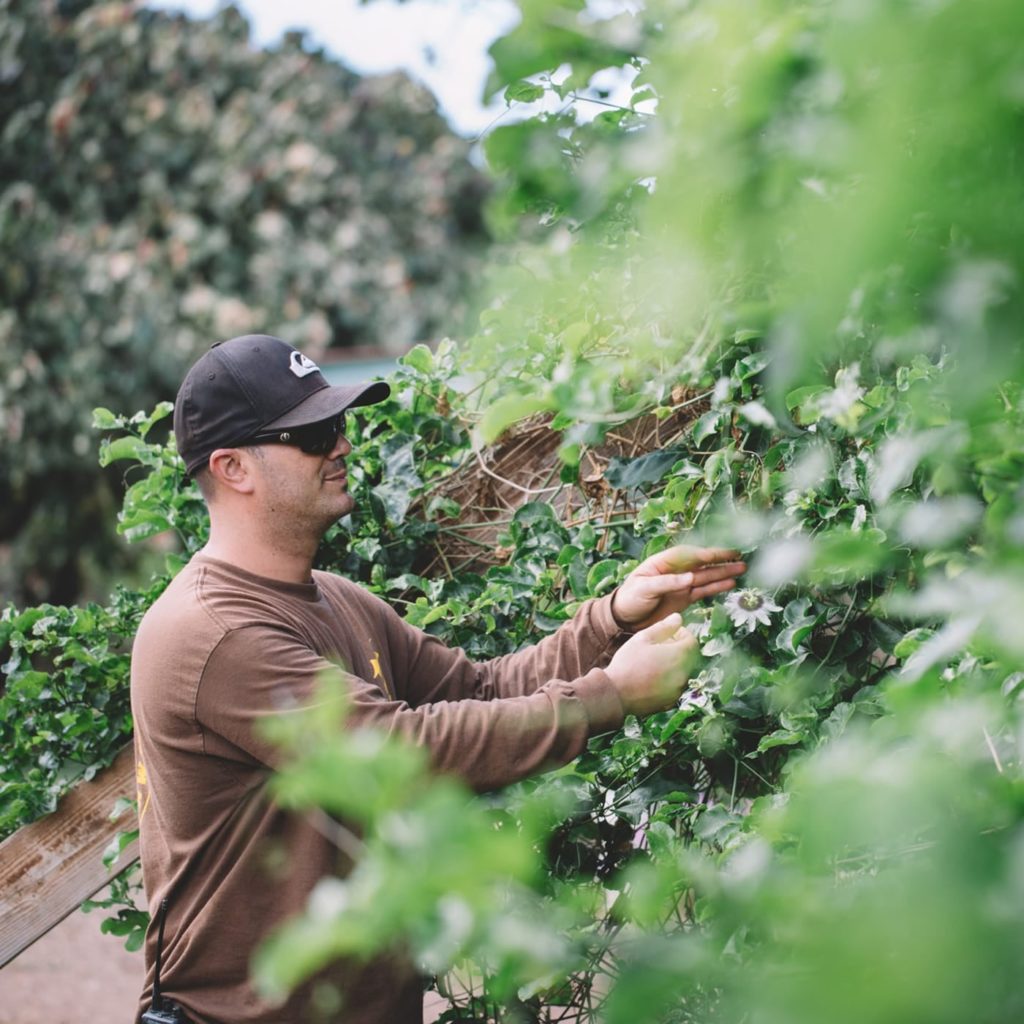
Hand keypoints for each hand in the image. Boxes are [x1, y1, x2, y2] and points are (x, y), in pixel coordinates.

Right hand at [605, 613, 696, 716]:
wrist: (616, 694)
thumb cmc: (627, 663)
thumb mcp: (643, 638)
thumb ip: (663, 627)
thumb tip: (678, 618)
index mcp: (678, 656)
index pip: (692, 641)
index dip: (682, 634)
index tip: (669, 634)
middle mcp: (683, 674)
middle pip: (689, 657)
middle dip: (679, 649)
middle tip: (660, 646)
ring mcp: (678, 689)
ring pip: (683, 672)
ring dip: (674, 664)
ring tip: (654, 662)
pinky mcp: (671, 701)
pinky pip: (676, 686)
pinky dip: (669, 679)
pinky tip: (652, 677)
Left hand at [611, 544, 745, 631]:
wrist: (624, 618)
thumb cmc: (630, 598)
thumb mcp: (645, 588)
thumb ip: (668, 583)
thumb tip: (690, 578)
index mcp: (663, 562)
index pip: (688, 555)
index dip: (705, 554)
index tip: (721, 554)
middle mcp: (675, 571)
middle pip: (701, 563)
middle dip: (720, 560)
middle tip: (739, 556)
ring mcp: (681, 585)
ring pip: (706, 576)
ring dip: (723, 572)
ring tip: (742, 568)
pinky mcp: (684, 598)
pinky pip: (703, 591)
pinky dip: (717, 587)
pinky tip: (730, 583)